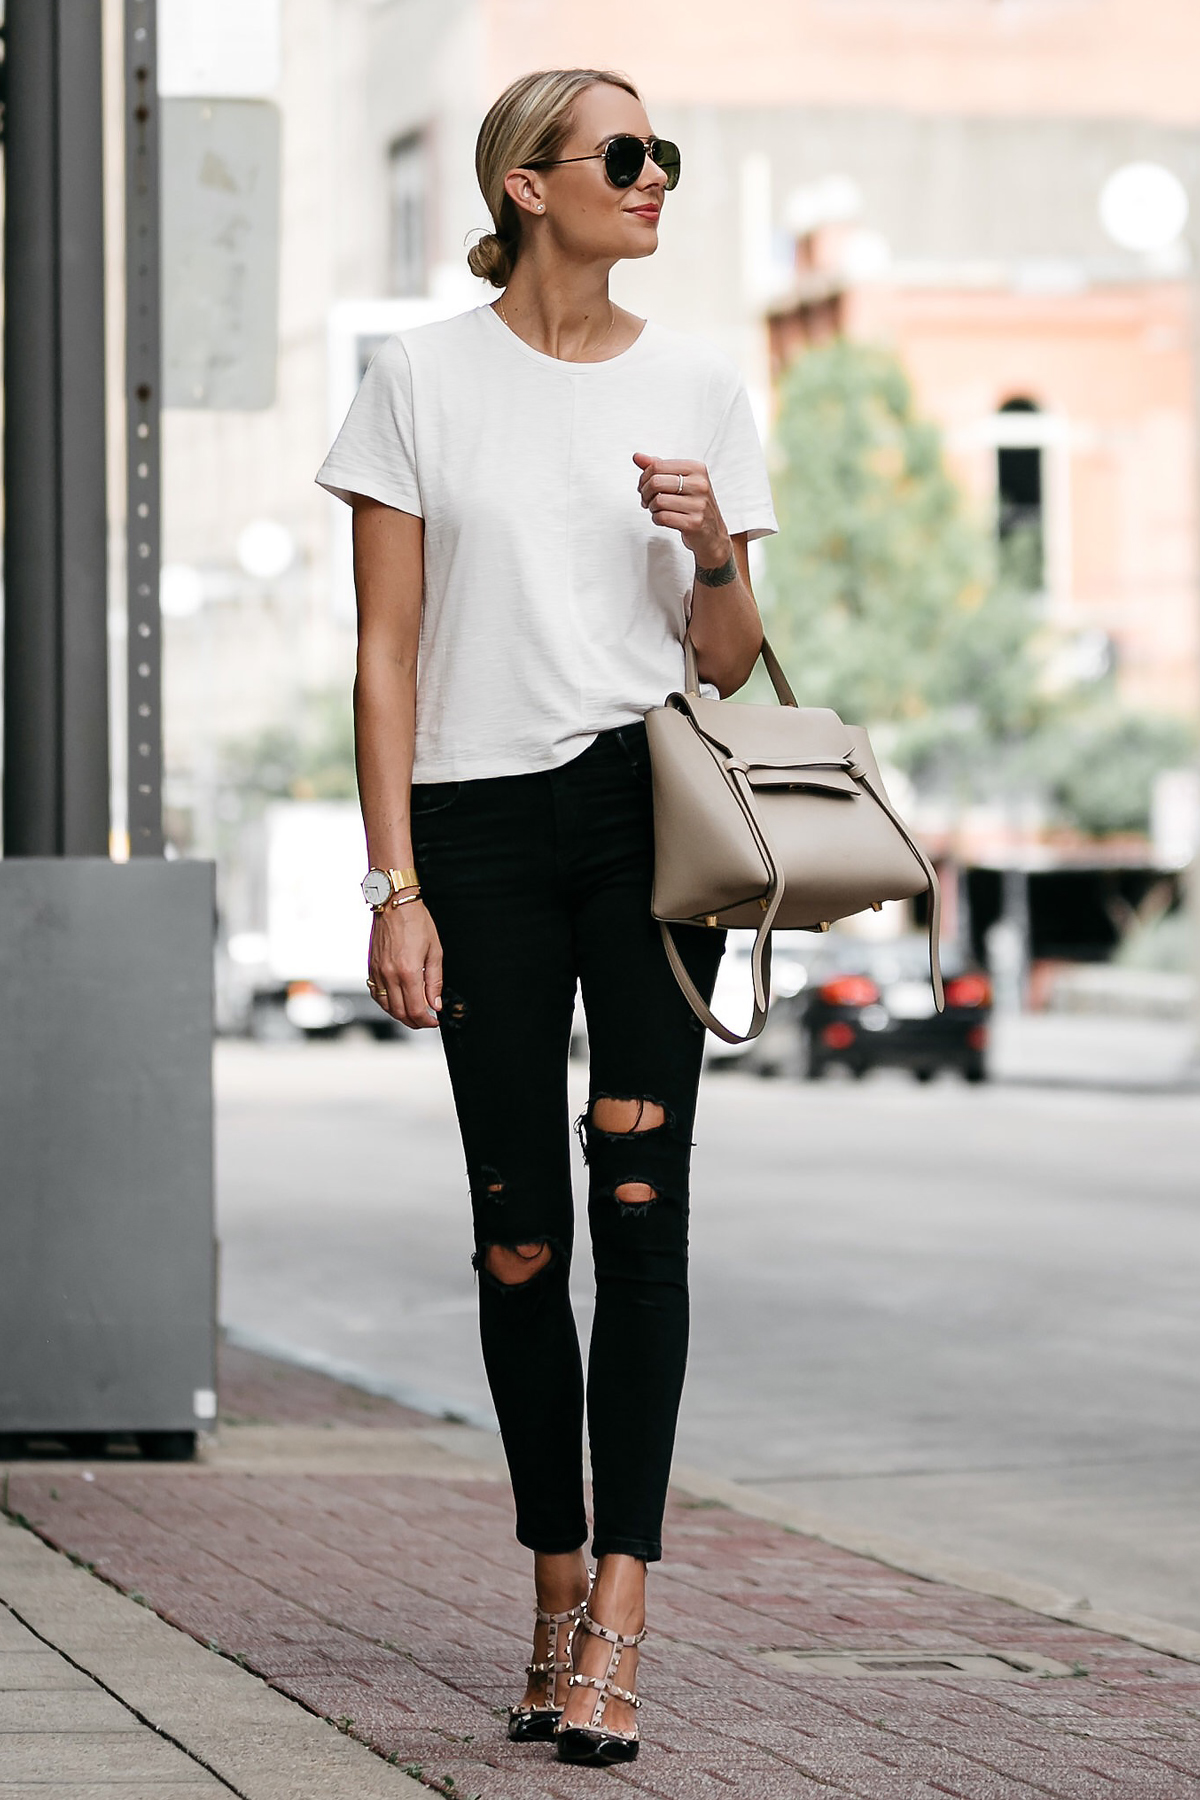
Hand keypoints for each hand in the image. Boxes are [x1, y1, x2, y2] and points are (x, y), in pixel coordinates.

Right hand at [367, 900, 442, 1027]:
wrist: (394, 904)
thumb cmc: (416, 923)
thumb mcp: (435, 951)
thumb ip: (435, 981)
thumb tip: (435, 1004)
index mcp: (408, 972)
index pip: (416, 1009)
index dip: (427, 1021)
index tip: (435, 1020)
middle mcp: (390, 975)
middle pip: (400, 1013)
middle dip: (415, 1022)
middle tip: (426, 1021)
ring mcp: (378, 972)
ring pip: (387, 1007)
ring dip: (400, 1015)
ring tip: (414, 1014)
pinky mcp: (371, 968)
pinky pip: (376, 994)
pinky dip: (387, 1004)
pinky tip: (397, 1001)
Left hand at [633, 453, 731, 569]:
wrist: (712, 533)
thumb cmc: (694, 505)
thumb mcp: (680, 481)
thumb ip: (658, 467)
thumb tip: (638, 457)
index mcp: (696, 469)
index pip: (658, 465)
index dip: (644, 477)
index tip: (644, 486)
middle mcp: (699, 484)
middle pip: (656, 482)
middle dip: (645, 493)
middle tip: (647, 499)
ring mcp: (698, 504)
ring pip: (658, 501)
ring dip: (651, 507)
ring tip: (657, 509)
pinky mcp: (694, 523)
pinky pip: (663, 517)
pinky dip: (657, 519)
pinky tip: (662, 518)